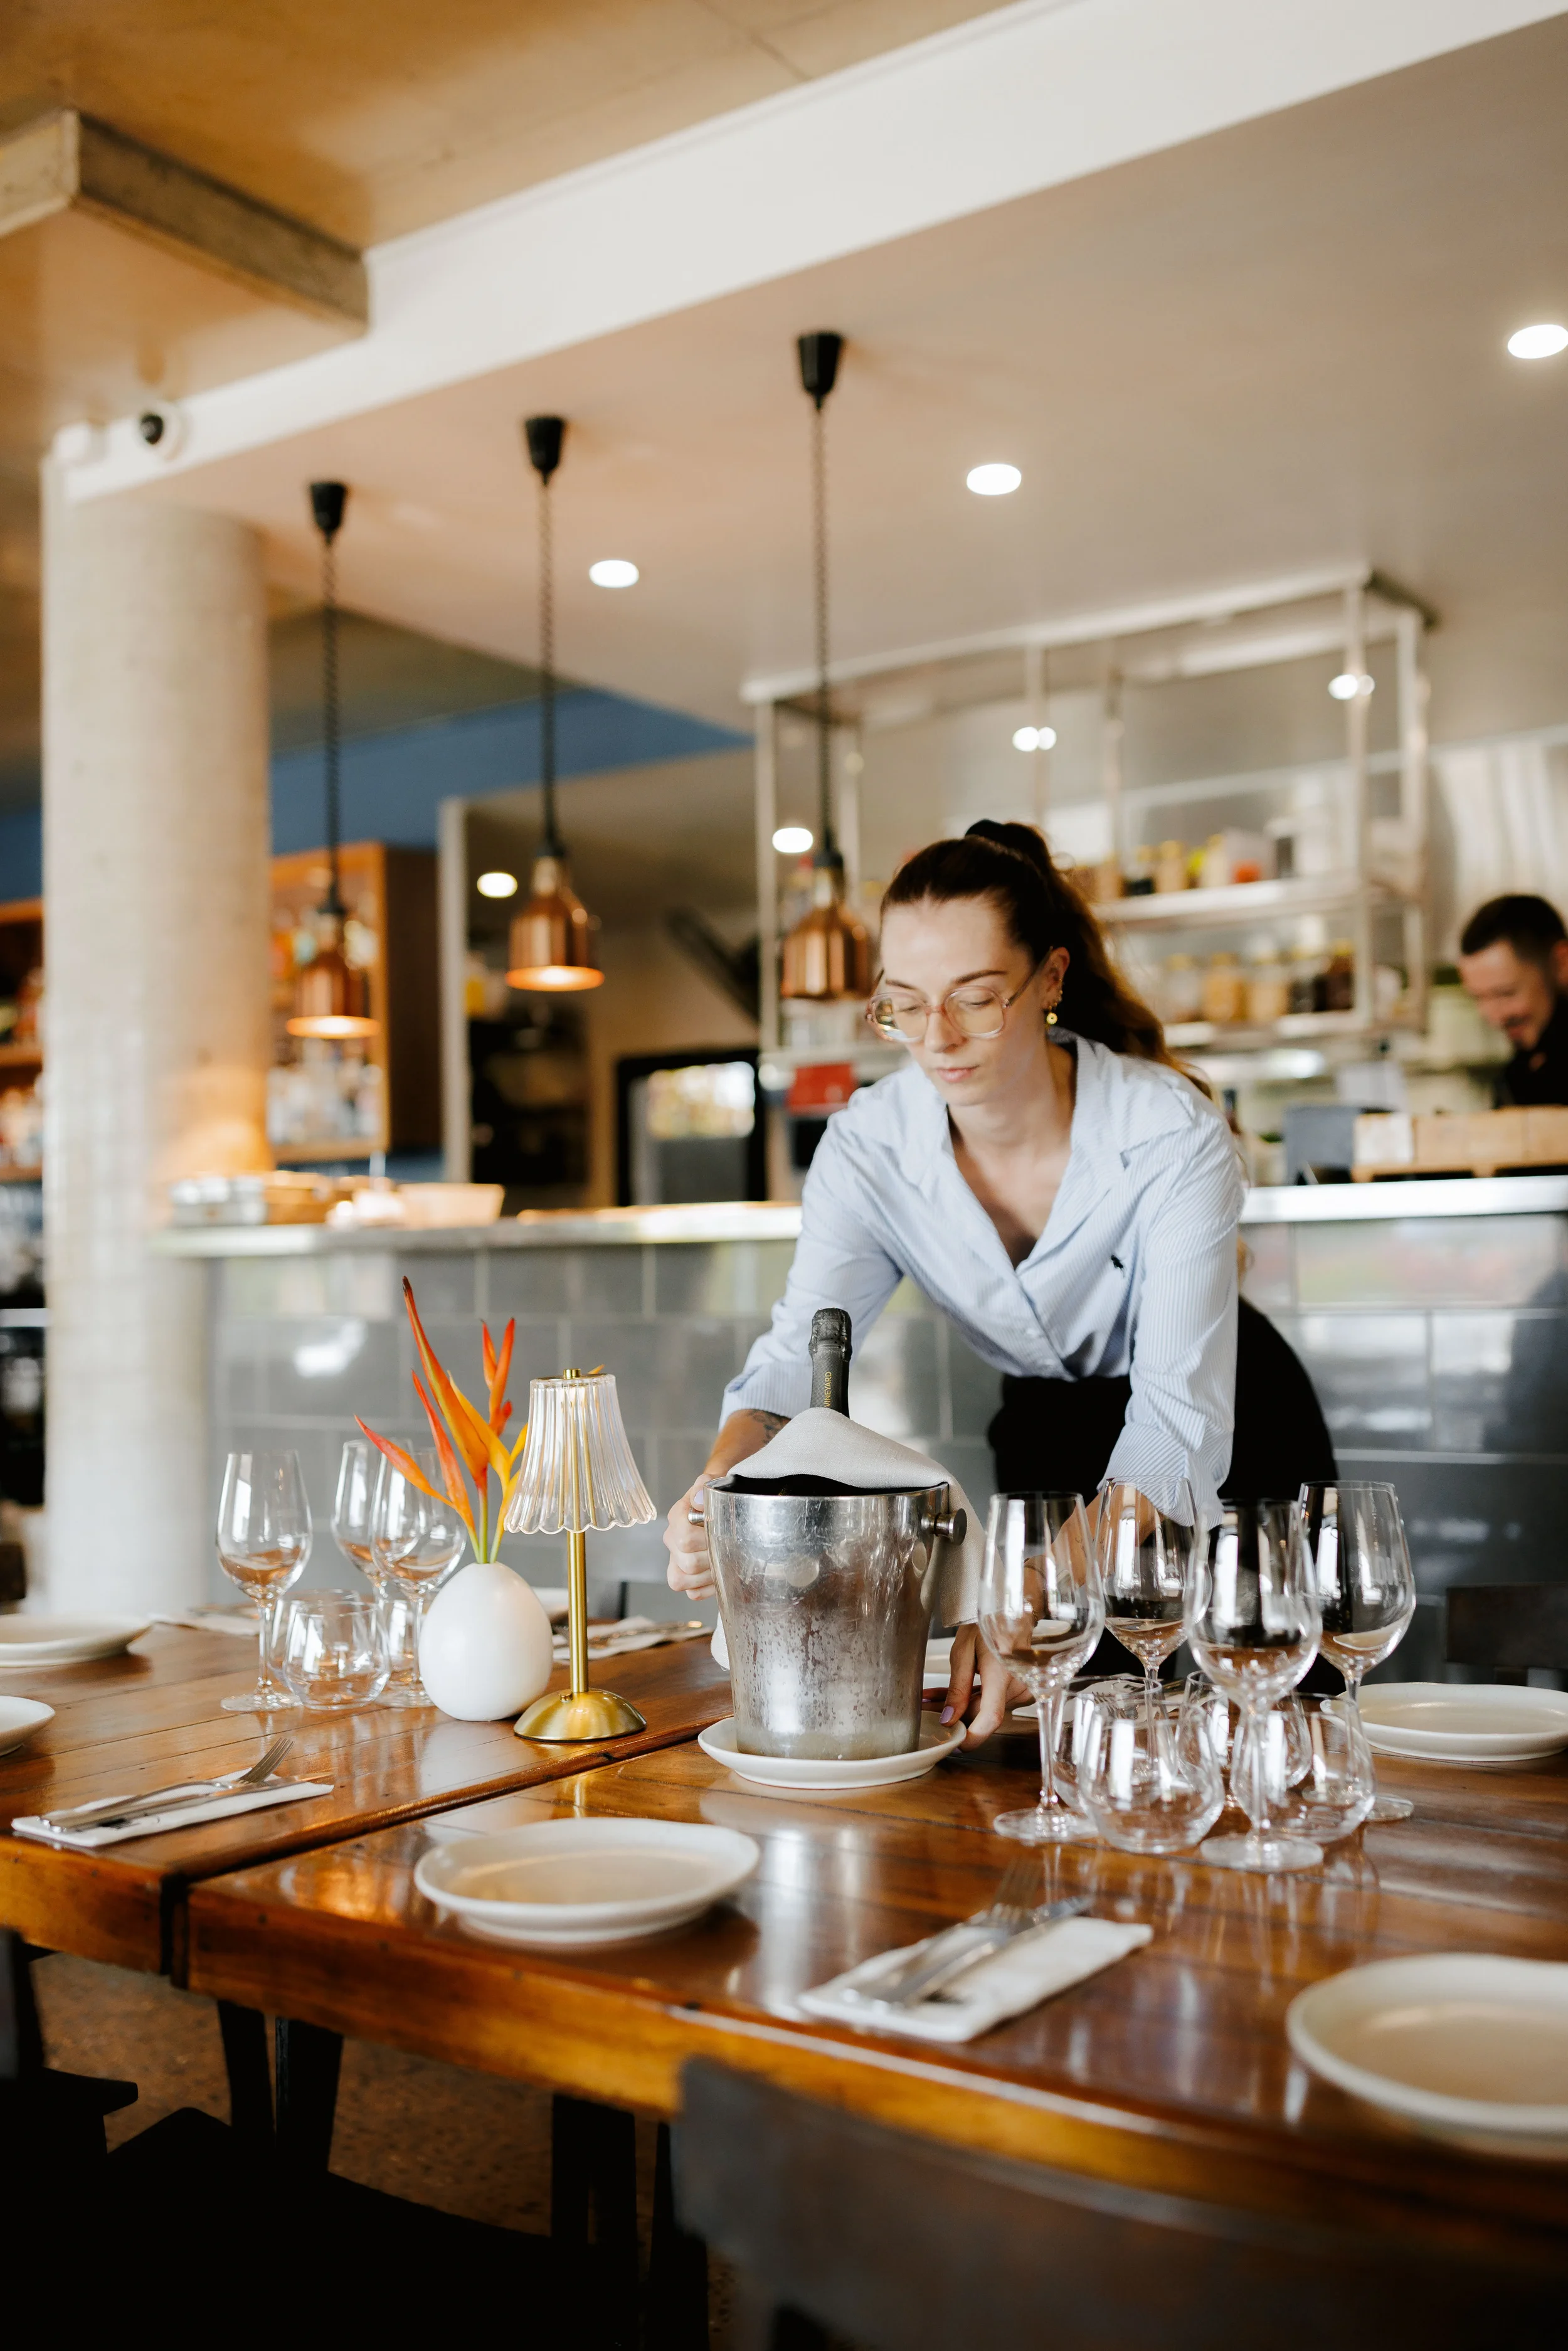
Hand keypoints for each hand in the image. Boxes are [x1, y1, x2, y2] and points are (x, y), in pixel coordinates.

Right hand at [665, 1477, 715, 1596]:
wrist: (716, 1507)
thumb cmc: (714, 1498)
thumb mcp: (712, 1485)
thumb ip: (704, 1486)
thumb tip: (699, 1499)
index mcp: (677, 1517)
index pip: (685, 1539)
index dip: (707, 1541)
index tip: (722, 1533)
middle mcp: (672, 1540)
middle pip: (688, 1563)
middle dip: (712, 1558)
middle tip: (727, 1549)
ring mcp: (675, 1561)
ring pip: (684, 1580)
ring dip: (709, 1574)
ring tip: (723, 1561)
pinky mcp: (683, 1577)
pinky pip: (691, 1593)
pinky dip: (707, 1587)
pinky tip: (718, 1574)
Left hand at [940, 1622, 1026, 1748]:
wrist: (1009, 1613)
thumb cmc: (988, 1624)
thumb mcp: (963, 1651)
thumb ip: (957, 1688)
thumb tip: (948, 1718)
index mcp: (1001, 1674)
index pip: (990, 1717)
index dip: (972, 1736)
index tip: (954, 1742)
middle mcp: (1016, 1685)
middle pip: (982, 1714)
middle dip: (953, 1715)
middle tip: (927, 1708)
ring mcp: (1020, 1689)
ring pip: (984, 1708)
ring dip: (958, 1706)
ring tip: (932, 1698)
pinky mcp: (1017, 1689)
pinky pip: (991, 1700)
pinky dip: (970, 1699)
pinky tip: (948, 1697)